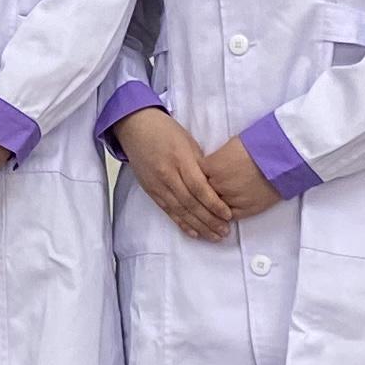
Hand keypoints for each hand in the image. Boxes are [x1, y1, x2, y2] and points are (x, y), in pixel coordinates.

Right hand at [114, 109, 232, 242]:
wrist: (136, 128)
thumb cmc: (165, 131)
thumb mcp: (188, 142)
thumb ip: (200, 164)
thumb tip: (215, 185)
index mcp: (180, 160)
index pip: (199, 188)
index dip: (214, 204)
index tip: (228, 214)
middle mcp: (168, 175)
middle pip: (191, 203)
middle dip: (209, 220)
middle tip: (225, 231)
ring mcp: (157, 185)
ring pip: (180, 210)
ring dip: (198, 226)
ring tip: (214, 236)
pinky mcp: (151, 191)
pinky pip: (168, 211)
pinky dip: (182, 223)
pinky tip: (194, 232)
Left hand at [202, 132, 284, 221]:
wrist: (281, 157)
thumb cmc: (257, 146)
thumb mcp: (229, 146)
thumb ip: (215, 160)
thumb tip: (210, 166)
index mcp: (211, 167)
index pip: (194, 176)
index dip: (196, 178)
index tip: (197, 179)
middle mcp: (218, 185)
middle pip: (202, 194)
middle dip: (203, 193)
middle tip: (205, 194)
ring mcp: (231, 199)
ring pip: (214, 208)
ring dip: (213, 207)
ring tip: (213, 207)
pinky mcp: (245, 209)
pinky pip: (228, 217)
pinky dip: (224, 216)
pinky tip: (223, 215)